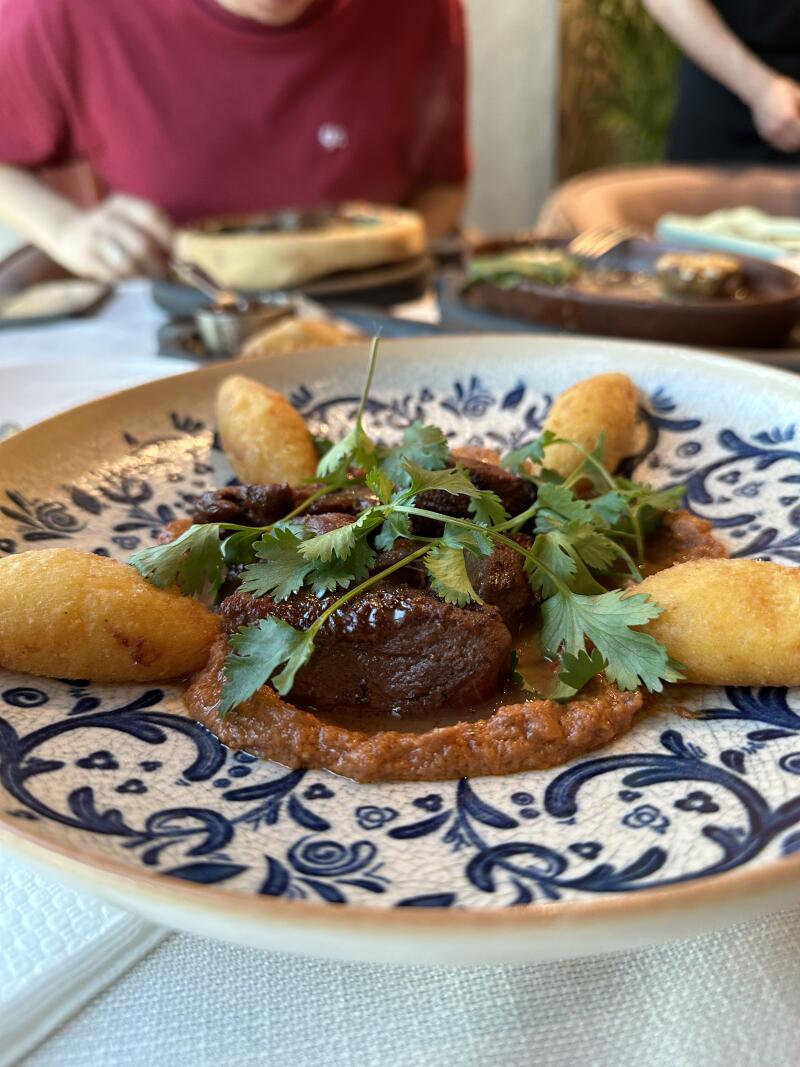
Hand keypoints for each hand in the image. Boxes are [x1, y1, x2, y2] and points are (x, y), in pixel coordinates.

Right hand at [48, 193, 172, 280]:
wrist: (67, 231)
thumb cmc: (111, 230)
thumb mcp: (128, 220)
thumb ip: (152, 231)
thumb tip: (183, 256)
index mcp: (123, 204)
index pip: (152, 216)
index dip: (170, 237)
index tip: (180, 255)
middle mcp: (107, 217)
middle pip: (143, 245)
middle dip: (158, 266)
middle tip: (163, 275)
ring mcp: (95, 238)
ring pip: (127, 264)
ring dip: (143, 277)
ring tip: (148, 281)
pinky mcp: (85, 258)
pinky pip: (112, 276)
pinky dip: (125, 282)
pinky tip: (129, 281)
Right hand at [750, 75, 799, 153]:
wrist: (759, 91)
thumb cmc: (782, 90)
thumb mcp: (799, 96)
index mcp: (788, 117)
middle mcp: (778, 128)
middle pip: (797, 142)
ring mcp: (770, 133)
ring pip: (789, 146)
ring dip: (796, 143)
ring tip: (799, 134)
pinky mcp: (766, 135)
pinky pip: (780, 145)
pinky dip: (788, 144)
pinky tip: (793, 136)